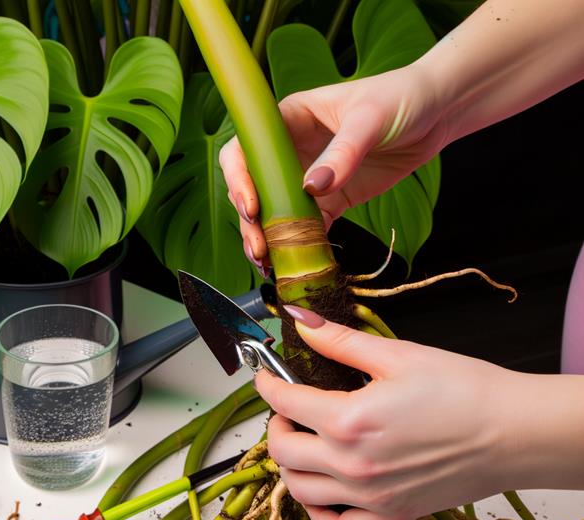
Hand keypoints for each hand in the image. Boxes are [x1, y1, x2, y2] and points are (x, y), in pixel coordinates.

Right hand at [220, 64, 451, 267]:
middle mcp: (290, 150)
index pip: (247, 148)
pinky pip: (307, 226)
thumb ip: (343, 153)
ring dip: (268, 238)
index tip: (253, 206)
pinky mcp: (330, 199)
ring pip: (275, 211)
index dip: (240, 178)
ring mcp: (308, 176)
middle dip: (250, 220)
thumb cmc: (400, 98)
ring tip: (268, 263)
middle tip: (259, 248)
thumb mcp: (370, 119)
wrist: (437, 114)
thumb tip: (311, 188)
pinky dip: (300, 246)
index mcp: (288, 120)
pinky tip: (296, 263)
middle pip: (254, 187)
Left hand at [256, 305, 522, 519]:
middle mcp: (352, 464)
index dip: (268, 385)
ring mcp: (369, 496)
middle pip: (282, 450)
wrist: (513, 432)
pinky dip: (319, 511)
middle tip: (289, 410)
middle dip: (276, 424)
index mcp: (348, 419)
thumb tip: (300, 320)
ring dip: (290, 465)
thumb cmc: (463, 390)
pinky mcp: (390, 515)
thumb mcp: (396, 355)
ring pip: (299, 490)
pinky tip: (322, 489)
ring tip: (303, 444)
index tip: (267, 377)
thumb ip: (339, 340)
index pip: (284, 403)